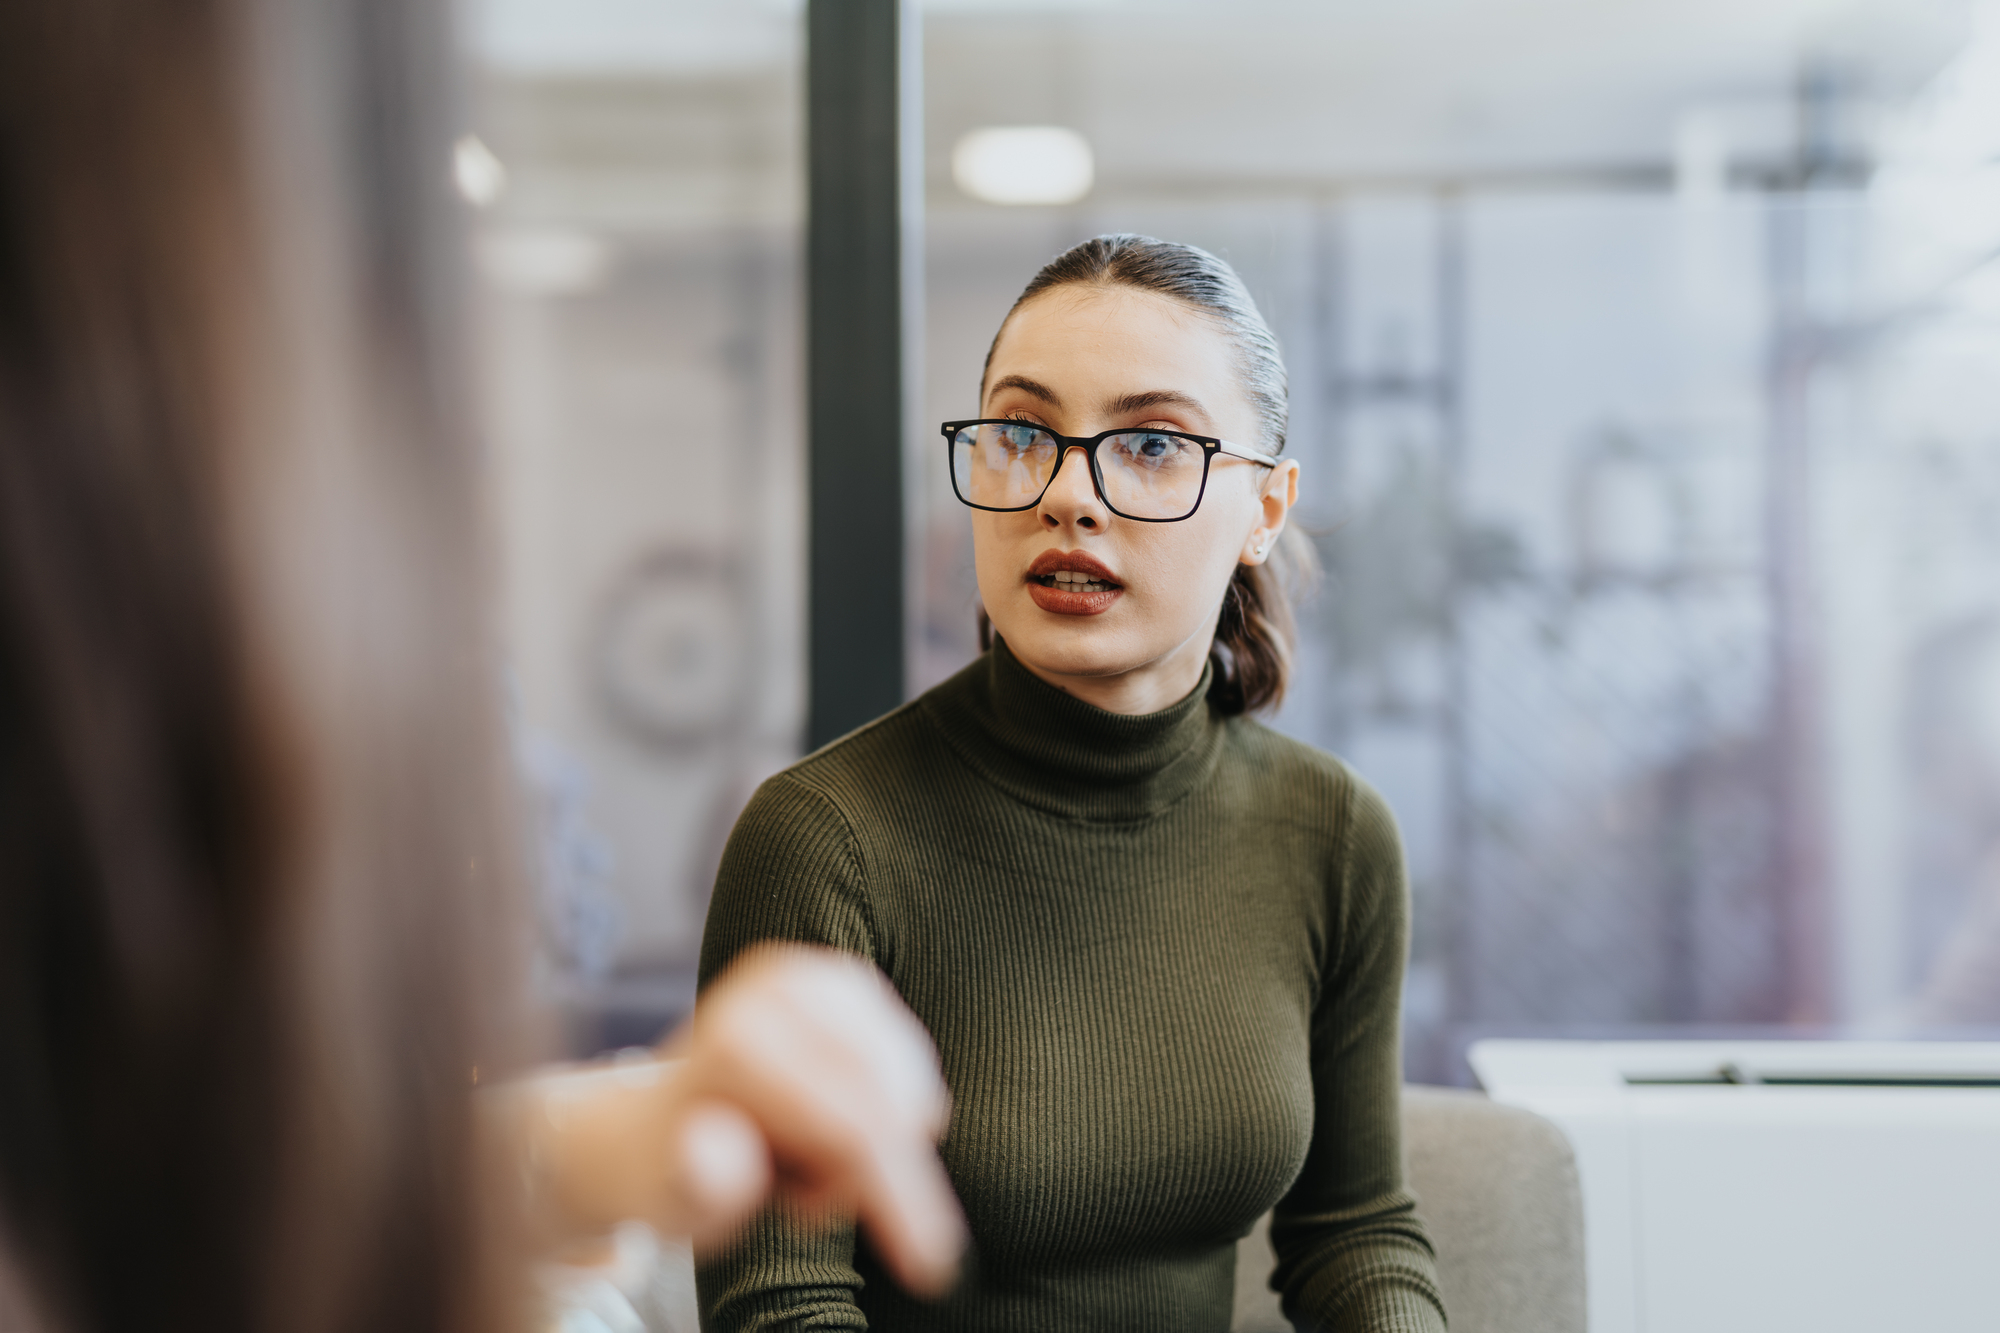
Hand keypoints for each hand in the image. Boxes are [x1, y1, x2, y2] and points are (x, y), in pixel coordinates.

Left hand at [519, 945, 964, 1297]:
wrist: (658, 1121)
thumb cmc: (672, 1170)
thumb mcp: (674, 1201)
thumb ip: (704, 1185)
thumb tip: (724, 1152)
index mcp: (739, 1040)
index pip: (855, 1121)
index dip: (897, 1192)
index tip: (928, 1258)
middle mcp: (780, 987)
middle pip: (891, 1097)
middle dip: (887, 1170)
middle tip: (819, 1209)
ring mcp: (817, 973)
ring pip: (906, 1080)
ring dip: (883, 1137)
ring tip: (805, 1158)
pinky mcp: (845, 977)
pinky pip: (908, 1060)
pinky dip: (891, 1103)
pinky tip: (837, 1120)